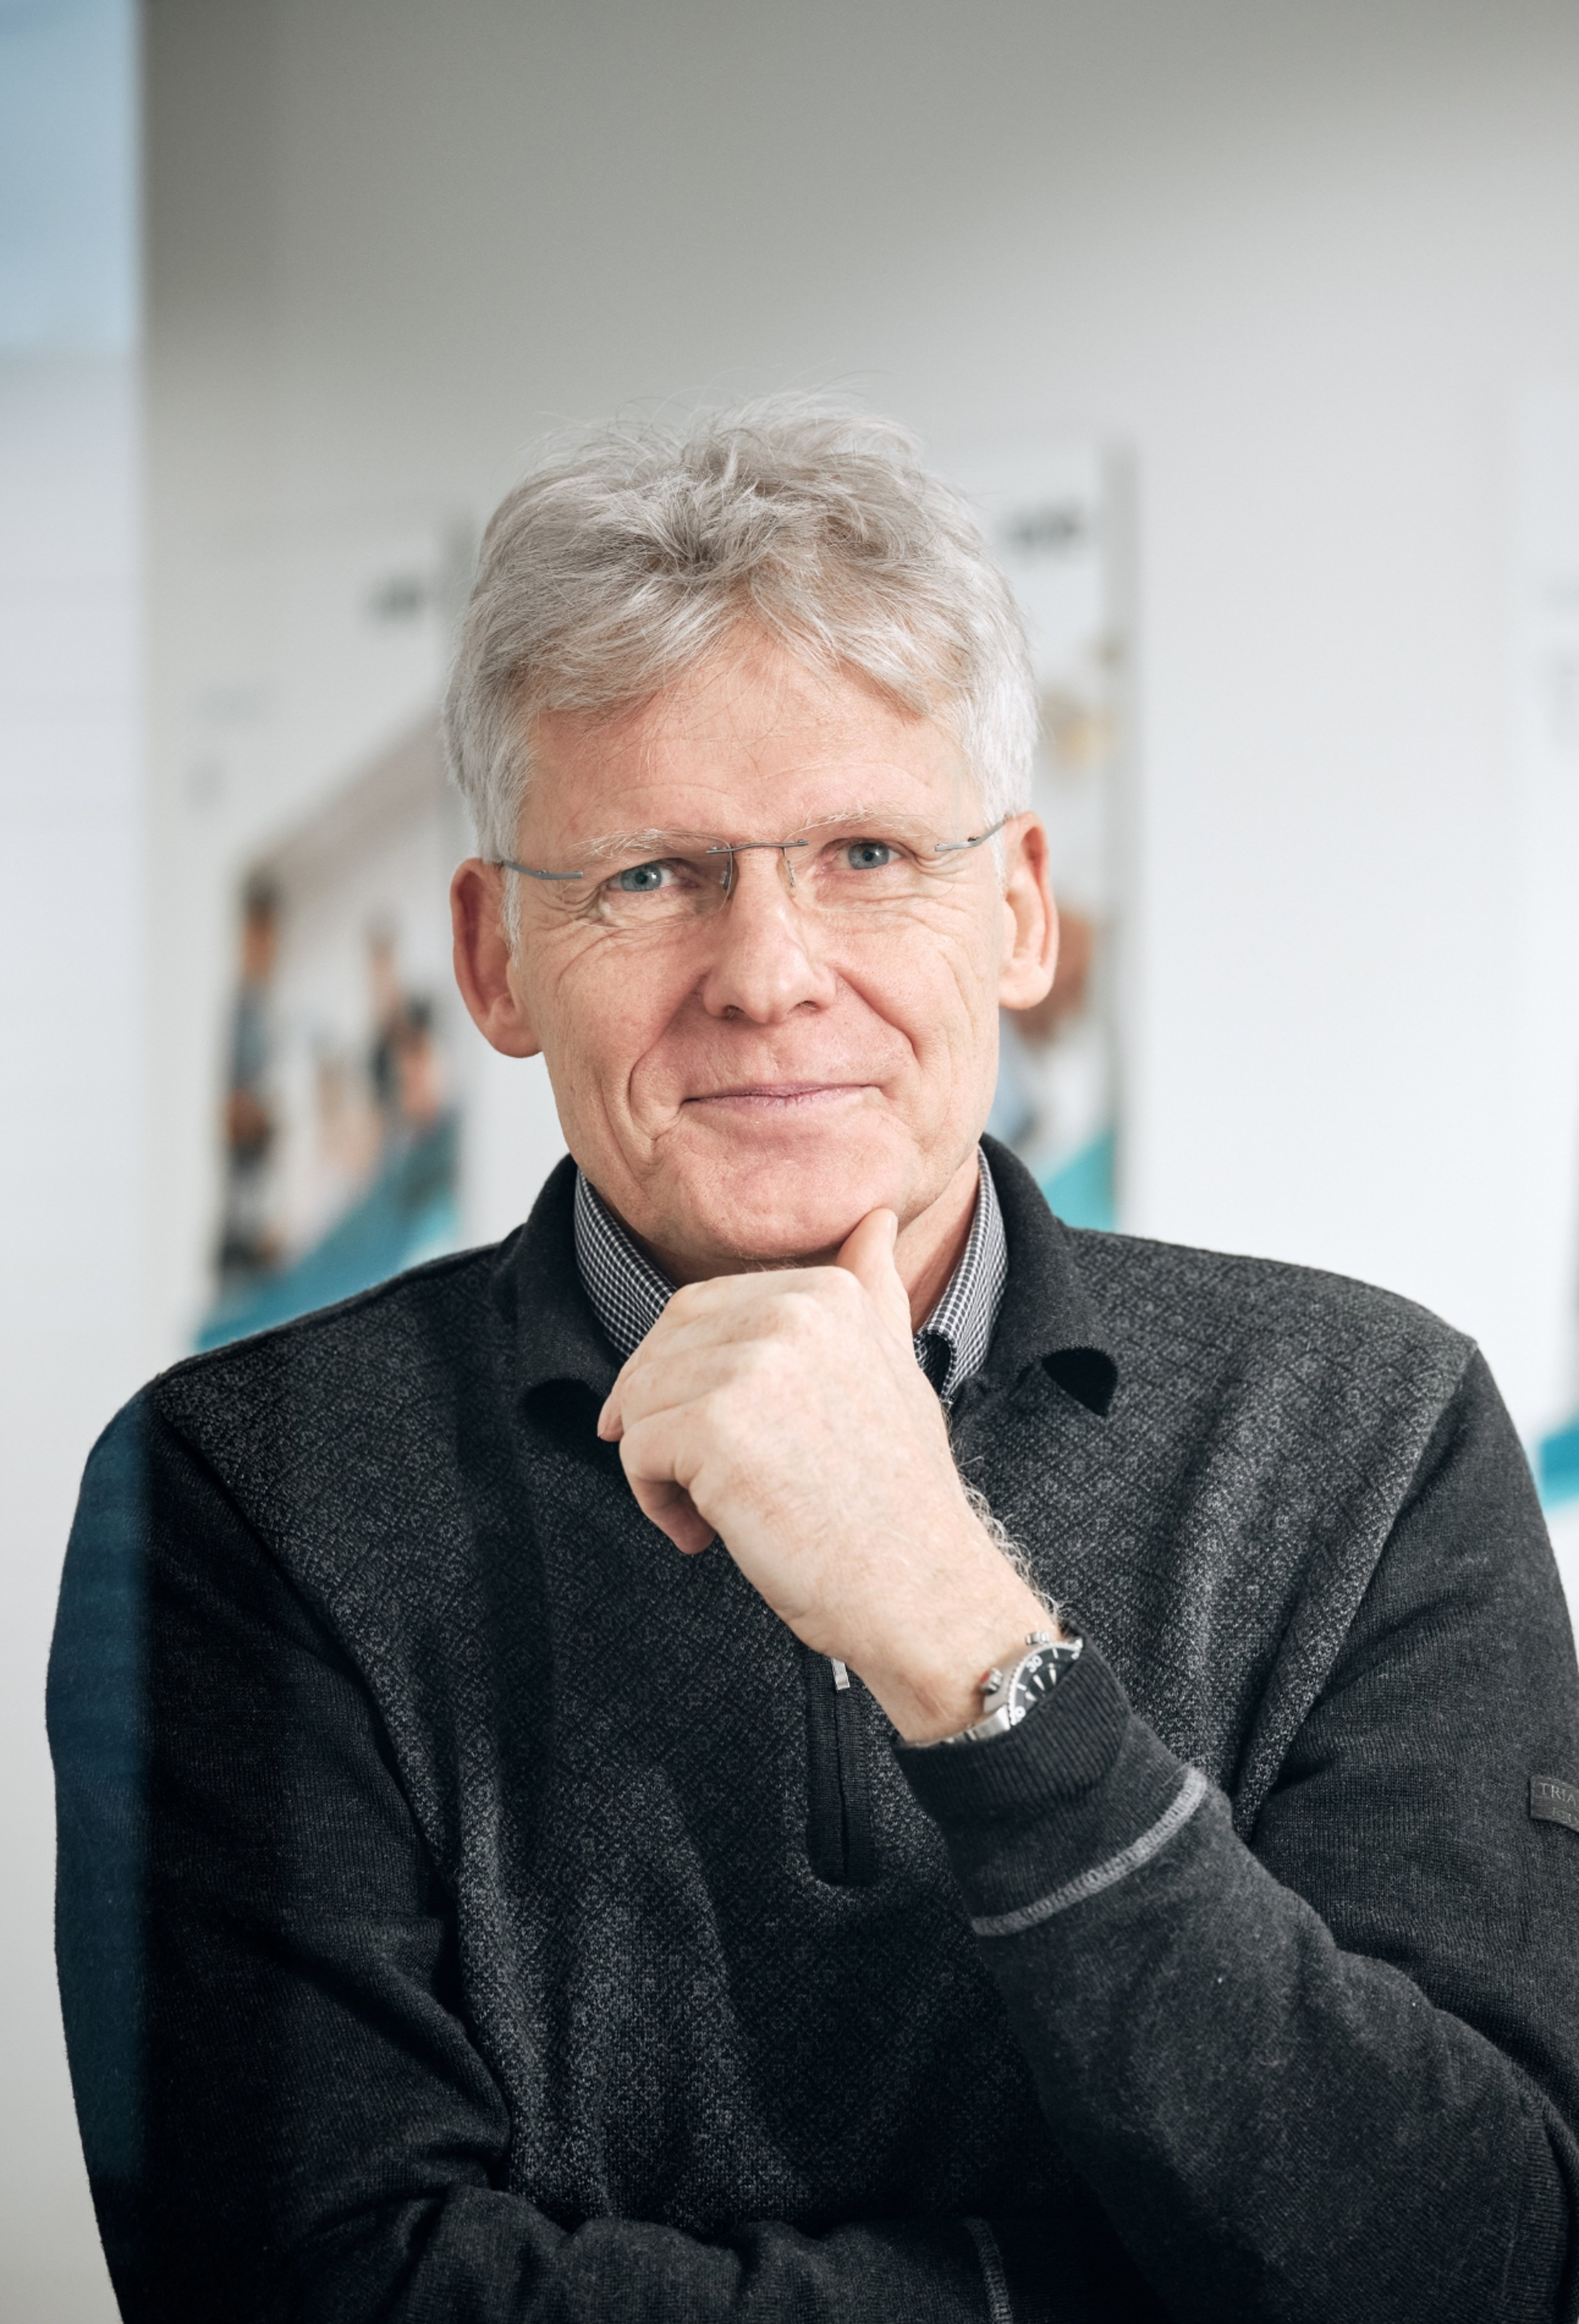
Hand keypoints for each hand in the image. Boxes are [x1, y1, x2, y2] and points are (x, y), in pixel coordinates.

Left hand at [596, 1209, 1052, 1741]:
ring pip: (643, 1401)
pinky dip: (656, 1501)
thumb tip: (872, 1220)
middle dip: (660, 1414)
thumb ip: (870, 1291)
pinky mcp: (715, 1426)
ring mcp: (753, 1366)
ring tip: (714, 1513)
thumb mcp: (895, 1371)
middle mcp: (792, 1313)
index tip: (708, 1436)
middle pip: (662, 1348)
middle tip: (697, 1481)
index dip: (685, 1376)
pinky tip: (706, 1534)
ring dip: (661, 1466)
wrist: (923, 1589)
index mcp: (829, 1293)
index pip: (700, 1309)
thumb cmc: (901, 1501)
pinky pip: (637, 1451)